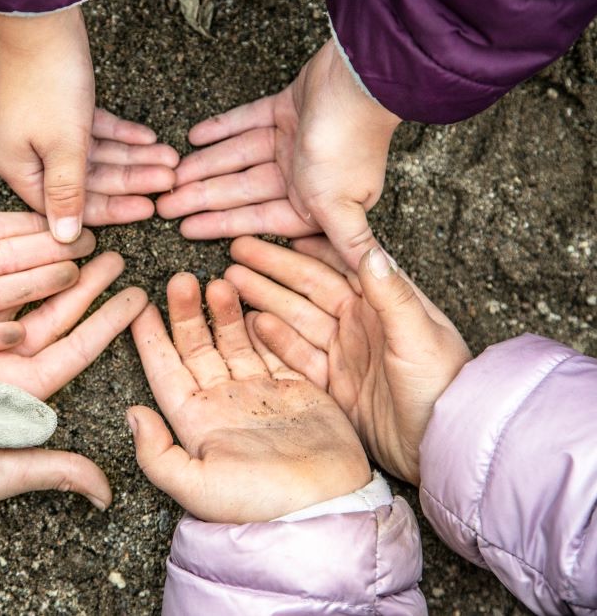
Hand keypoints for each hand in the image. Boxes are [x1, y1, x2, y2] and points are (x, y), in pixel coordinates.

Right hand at [0, 7, 177, 241]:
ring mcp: (45, 130)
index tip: (148, 209)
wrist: (42, 19)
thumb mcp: (62, 144)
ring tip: (172, 159)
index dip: (111, 210)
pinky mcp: (62, 108)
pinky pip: (96, 131)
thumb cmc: (47, 83)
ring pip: (97, 155)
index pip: (67, 205)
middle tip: (171, 180)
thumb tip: (65, 238)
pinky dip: (122, 135)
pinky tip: (151, 139)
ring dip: (134, 158)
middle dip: (132, 180)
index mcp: (18, 168)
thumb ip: (68, 192)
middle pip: (88, 180)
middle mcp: (29, 153)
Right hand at [0, 253, 146, 532]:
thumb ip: (56, 471)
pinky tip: (8, 240)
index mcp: (26, 390)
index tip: (138, 296)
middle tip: (112, 252)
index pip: (77, 348)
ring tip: (70, 239)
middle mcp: (5, 363)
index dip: (107, 322)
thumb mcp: (4, 471)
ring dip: (41, 266)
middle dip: (83, 283)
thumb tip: (106, 492)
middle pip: (53, 314)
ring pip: (16, 296)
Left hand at [127, 273, 369, 523]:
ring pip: (234, 343)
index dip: (150, 338)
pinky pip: (275, 349)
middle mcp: (224, 404)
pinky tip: (255, 303)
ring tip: (218, 281)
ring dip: (224, 313)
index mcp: (196, 423)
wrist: (327, 509)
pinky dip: (264, 327)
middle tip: (180, 278)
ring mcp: (260, 396)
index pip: (165, 370)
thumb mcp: (196, 485)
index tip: (138, 304)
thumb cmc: (259, 503)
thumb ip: (157, 453)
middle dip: (187, 313)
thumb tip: (131, 414)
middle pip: (198, 348)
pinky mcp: (296, 391)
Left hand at [160, 39, 400, 269]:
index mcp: (316, 203)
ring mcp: (293, 141)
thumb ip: (350, 246)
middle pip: (240, 190)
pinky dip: (221, 128)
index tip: (184, 229)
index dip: (219, 225)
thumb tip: (374, 284)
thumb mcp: (341, 207)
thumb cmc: (349, 146)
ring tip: (169, 172)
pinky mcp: (287, 108)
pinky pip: (246, 121)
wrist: (361, 79)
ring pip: (238, 157)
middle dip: (201, 196)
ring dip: (204, 164)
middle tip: (162, 204)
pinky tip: (193, 136)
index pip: (255, 219)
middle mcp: (303, 176)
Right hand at [225, 236, 470, 483]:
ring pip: (295, 319)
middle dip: (272, 269)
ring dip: (264, 299)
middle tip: (237, 252)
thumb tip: (369, 251)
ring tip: (231, 283)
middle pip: (307, 289)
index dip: (306, 248)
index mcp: (383, 303)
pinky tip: (249, 324)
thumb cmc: (444, 387)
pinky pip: (295, 357)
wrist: (443, 445)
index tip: (275, 229)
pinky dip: (272, 340)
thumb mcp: (420, 337)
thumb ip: (391, 295)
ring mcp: (343, 354)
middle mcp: (359, 324)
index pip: (337, 265)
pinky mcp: (332, 385)